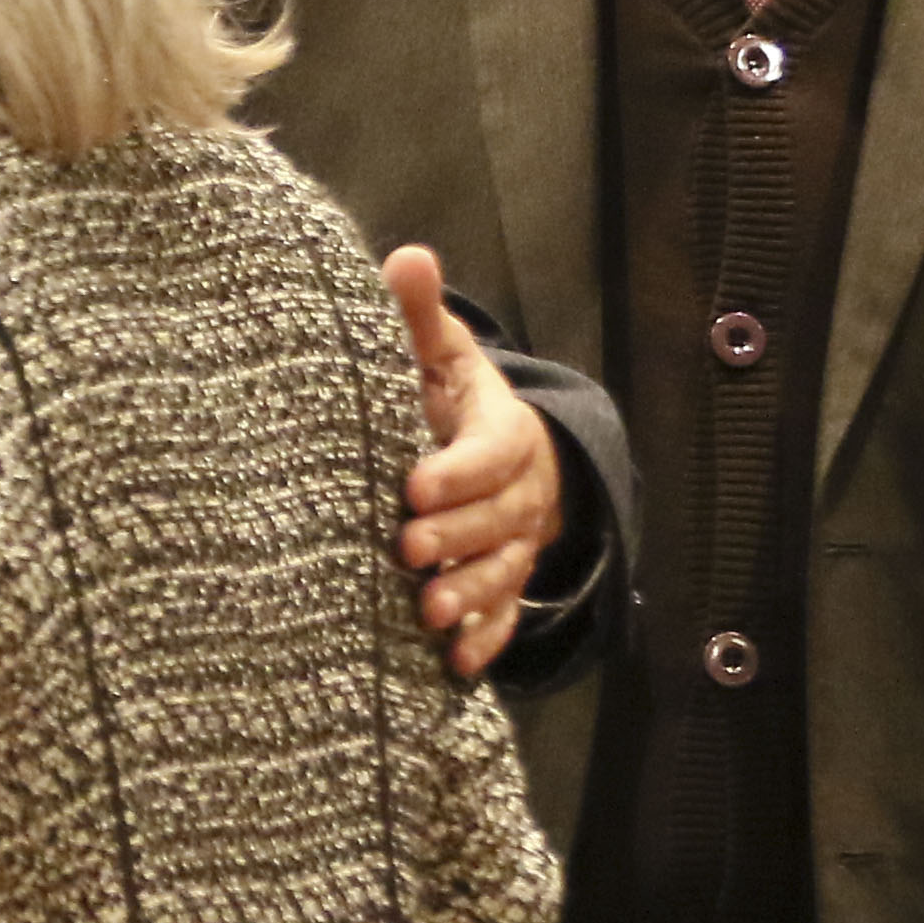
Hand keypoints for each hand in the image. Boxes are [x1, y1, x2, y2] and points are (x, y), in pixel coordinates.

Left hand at [383, 248, 560, 678]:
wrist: (495, 455)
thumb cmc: (449, 398)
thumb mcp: (437, 352)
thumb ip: (419, 316)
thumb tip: (407, 257)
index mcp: (501, 428)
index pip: (491, 449)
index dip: (459, 470)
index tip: (415, 486)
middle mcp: (516, 490)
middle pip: (497, 517)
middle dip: (456, 535)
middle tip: (408, 549)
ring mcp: (513, 542)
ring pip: (503, 570)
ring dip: (470, 593)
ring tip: (428, 611)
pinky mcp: (502, 584)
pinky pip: (505, 617)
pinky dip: (486, 642)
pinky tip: (457, 665)